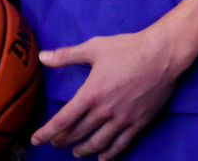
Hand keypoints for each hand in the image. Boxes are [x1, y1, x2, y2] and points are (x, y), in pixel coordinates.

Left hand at [31, 30, 183, 159]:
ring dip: (83, 150)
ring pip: (97, 143)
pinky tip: (102, 157)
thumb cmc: (128, 48)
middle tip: (56, 142)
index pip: (63, 120)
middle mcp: (104, 111)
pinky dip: (109, 154)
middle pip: (78, 133)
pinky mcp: (138, 123)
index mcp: (91, 94)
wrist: (162, 54)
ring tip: (76, 152)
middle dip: (63, 140)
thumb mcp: (94, 47)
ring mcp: (122, 120)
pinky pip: (120, 145)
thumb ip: (67, 55)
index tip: (35, 140)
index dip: (46, 132)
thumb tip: (42, 57)